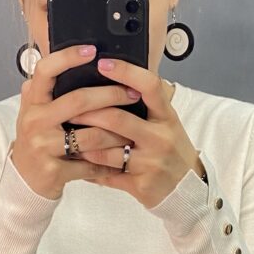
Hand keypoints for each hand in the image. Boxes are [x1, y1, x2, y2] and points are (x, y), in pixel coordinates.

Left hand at [71, 57, 202, 207]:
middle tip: (67, 108)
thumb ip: (147, 103)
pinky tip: (77, 163)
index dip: (126, 72)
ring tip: (67, 137)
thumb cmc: (172, 150)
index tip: (103, 62)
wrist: (187, 190)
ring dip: (83, 144)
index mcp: (167, 117)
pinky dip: (89, 169)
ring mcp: (150, 163)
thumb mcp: (168, 123)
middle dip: (88, 113)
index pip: (149, 86)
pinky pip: (107, 175)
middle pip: (117, 119)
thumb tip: (118, 78)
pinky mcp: (140, 185)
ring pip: (107, 151)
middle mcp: (160, 138)